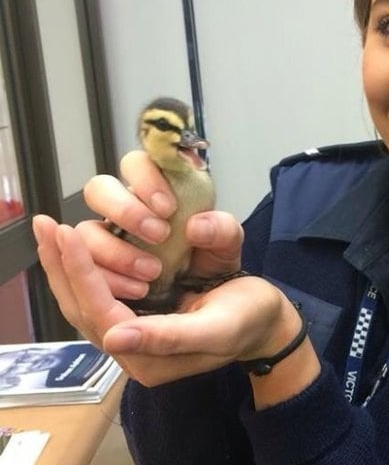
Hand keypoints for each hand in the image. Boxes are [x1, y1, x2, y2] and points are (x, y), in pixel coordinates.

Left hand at [33, 215, 316, 393]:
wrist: (267, 320)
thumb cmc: (248, 319)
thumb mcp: (217, 327)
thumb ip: (169, 336)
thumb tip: (114, 337)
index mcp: (150, 360)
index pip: (102, 314)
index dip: (83, 275)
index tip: (68, 235)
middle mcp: (132, 350)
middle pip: (81, 309)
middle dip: (62, 267)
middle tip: (46, 226)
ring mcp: (132, 332)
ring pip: (83, 301)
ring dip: (64, 266)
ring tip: (50, 231)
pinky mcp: (136, 314)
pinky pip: (97, 293)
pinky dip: (80, 268)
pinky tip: (69, 246)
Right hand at [77, 150, 241, 300]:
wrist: (206, 300)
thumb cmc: (211, 263)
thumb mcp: (227, 246)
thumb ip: (223, 230)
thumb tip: (196, 226)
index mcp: (154, 191)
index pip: (135, 164)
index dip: (146, 179)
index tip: (169, 207)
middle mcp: (124, 211)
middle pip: (98, 189)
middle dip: (124, 210)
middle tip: (158, 235)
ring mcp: (107, 239)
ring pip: (86, 231)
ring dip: (114, 251)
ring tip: (152, 271)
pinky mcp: (99, 270)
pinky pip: (84, 269)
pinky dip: (109, 279)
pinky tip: (139, 289)